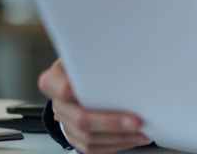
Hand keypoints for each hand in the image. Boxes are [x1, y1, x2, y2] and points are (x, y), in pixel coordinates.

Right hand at [37, 59, 151, 153]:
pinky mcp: (76, 137)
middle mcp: (59, 105)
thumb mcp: (84, 54)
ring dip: (119, 137)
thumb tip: (125, 53)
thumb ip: (96, 55)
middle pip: (81, 119)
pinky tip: (132, 138)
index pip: (56, 86)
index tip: (85, 89)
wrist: (75, 81)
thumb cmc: (84, 65)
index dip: (67, 90)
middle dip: (110, 122)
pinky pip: (93, 148)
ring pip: (89, 138)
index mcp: (54, 80)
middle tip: (135, 121)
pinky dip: (115, 145)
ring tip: (141, 132)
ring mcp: (66, 123)